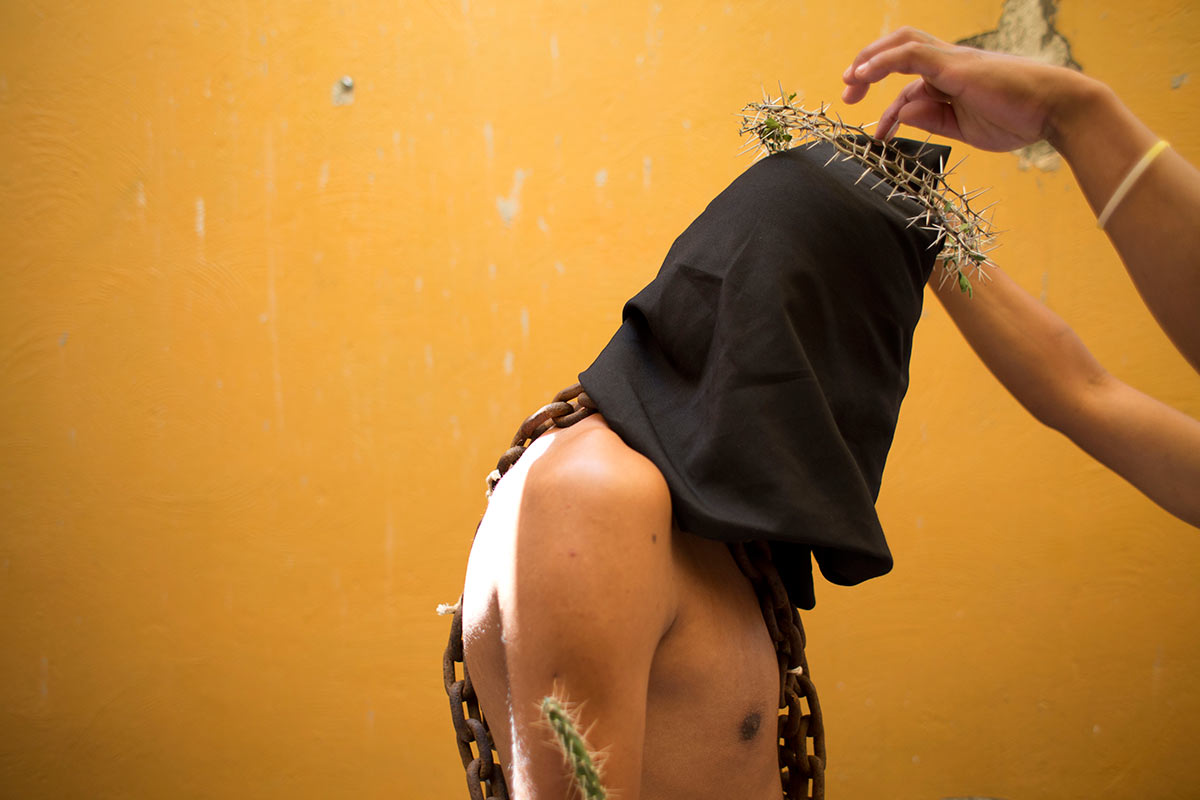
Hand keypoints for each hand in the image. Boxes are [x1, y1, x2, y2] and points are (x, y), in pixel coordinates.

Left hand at [841, 27, 1087, 151]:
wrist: (1054, 109)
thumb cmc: (1018, 119)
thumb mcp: (965, 129)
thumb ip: (934, 121)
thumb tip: (902, 115)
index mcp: (953, 80)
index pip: (909, 88)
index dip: (888, 112)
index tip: (879, 136)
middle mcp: (949, 63)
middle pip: (899, 50)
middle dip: (868, 69)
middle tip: (847, 95)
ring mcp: (952, 60)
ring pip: (901, 44)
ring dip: (869, 60)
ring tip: (849, 81)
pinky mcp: (954, 64)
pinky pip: (909, 54)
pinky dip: (881, 61)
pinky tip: (861, 75)